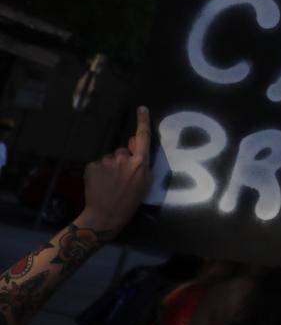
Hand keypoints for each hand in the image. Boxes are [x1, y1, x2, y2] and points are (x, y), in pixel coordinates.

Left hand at [76, 107, 150, 238]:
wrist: (106, 215)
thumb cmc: (130, 201)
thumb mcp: (144, 182)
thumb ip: (141, 161)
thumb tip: (133, 141)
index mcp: (140, 163)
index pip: (143, 137)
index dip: (143, 121)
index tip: (141, 108)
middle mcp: (123, 159)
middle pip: (122, 151)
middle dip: (122, 160)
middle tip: (121, 178)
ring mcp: (107, 162)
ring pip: (109, 159)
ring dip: (109, 168)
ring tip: (109, 184)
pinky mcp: (92, 166)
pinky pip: (97, 165)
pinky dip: (98, 173)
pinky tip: (100, 184)